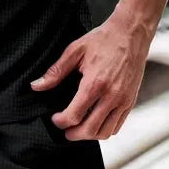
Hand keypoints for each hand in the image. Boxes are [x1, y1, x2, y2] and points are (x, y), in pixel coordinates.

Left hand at [29, 7, 153, 140]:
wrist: (131, 33)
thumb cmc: (104, 39)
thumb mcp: (75, 50)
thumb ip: (55, 71)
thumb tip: (37, 85)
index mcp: (95, 83)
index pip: (75, 115)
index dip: (61, 122)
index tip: (55, 119)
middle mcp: (112, 95)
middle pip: (90, 129)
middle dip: (73, 134)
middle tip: (64, 130)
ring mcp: (124, 100)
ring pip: (106, 132)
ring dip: (89, 135)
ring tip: (79, 128)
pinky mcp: (131, 101)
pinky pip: (118, 125)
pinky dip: (104, 129)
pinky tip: (94, 121)